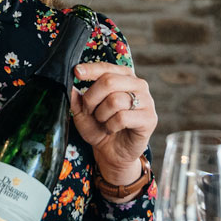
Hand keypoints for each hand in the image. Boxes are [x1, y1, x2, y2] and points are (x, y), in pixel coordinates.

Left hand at [70, 62, 156, 186]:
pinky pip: (122, 118)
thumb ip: (77, 99)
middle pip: (109, 81)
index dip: (90, 69)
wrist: (112, 152)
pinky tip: (112, 129)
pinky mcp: (149, 119)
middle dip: (92, 98)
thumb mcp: (83, 113)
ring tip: (103, 121)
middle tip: (89, 111)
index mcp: (123, 77)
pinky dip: (111, 125)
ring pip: (115, 100)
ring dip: (101, 115)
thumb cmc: (100, 128)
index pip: (106, 67)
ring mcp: (146, 101)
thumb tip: (71, 85)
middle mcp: (137, 85)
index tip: (76, 72)